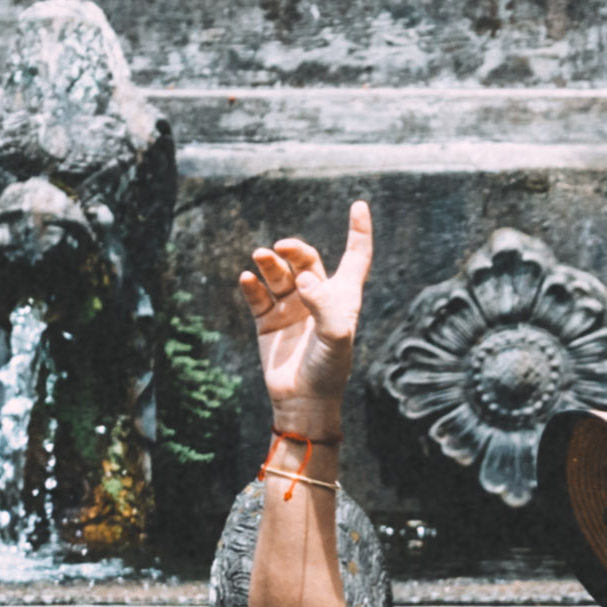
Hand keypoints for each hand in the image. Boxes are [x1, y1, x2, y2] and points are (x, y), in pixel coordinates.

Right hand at [242, 200, 373, 436]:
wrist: (302, 401)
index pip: (355, 256)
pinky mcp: (267, 321)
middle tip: (280, 248)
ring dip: (269, 262)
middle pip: (306, 260)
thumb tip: (304, 279)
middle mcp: (317, 298)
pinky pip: (257, 294)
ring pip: (279, 274)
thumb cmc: (328, 370)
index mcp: (343, 298)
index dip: (358, 232)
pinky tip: (247, 278)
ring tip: (260, 257)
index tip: (358, 205)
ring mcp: (291, 308)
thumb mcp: (336, 338)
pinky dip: (252, 284)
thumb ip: (324, 305)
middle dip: (294, 249)